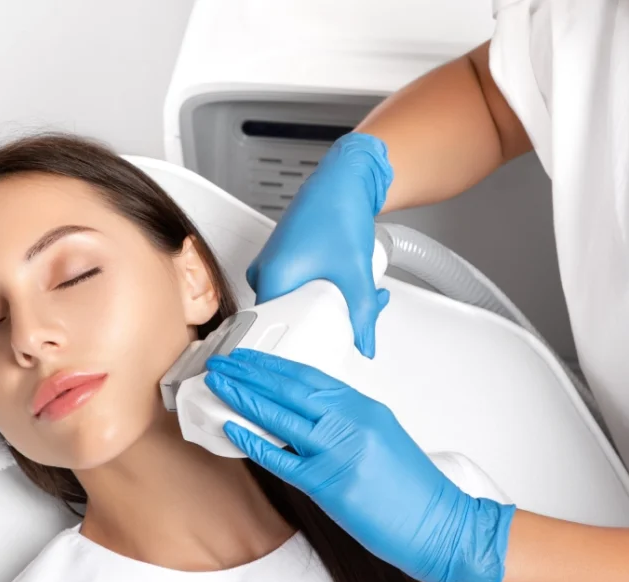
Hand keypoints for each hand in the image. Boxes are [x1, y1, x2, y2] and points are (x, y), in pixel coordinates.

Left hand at [204, 348, 515, 581]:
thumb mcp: (382, 436)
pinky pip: (281, 459)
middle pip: (289, 388)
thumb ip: (346, 421)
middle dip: (250, 372)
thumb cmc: (414, 489)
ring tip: (218, 383)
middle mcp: (350, 422)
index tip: (248, 356)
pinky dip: (253, 441)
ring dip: (243, 396)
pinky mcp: (329, 485)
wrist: (442, 526)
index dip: (272, 364)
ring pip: (280, 416)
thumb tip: (306, 414)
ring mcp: (338, 452)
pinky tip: (232, 428)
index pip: (309, 375)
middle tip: (222, 361)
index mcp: (363, 407)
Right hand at [247, 132, 392, 357]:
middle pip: (289, 318)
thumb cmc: (337, 211)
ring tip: (357, 296)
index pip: (274, 331)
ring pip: (296, 302)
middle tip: (351, 322)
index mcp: (272, 279)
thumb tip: (364, 344)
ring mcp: (272, 266)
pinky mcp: (283, 259)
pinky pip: (296, 287)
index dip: (298, 347)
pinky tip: (345, 284)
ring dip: (327, 307)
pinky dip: (321, 291)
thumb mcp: (356, 273)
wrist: (343, 179)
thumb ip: (363, 314)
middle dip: (325, 324)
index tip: (316, 355)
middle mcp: (264, 274)